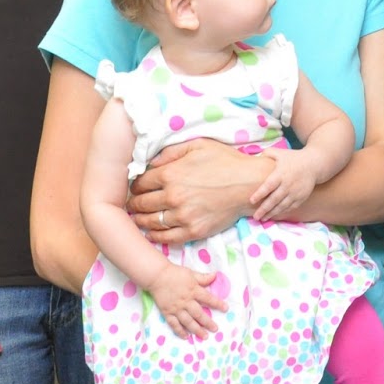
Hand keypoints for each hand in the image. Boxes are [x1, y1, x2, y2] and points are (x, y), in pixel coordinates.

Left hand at [128, 139, 259, 243]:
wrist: (251, 184)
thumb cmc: (226, 161)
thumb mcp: (199, 146)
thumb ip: (171, 152)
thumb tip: (150, 163)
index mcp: (171, 174)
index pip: (140, 183)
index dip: (135, 185)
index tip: (136, 187)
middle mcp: (173, 196)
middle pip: (141, 203)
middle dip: (134, 203)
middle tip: (132, 204)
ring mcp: (183, 216)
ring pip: (150, 222)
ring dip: (140, 220)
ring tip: (138, 218)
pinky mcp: (193, 231)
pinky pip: (166, 237)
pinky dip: (154, 236)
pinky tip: (151, 232)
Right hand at [145, 264, 225, 339]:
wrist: (157, 276)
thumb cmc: (175, 273)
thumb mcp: (191, 273)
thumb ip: (203, 277)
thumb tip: (215, 275)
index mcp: (194, 290)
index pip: (208, 298)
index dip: (218, 304)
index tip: (225, 309)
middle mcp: (186, 301)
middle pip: (199, 314)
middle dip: (208, 322)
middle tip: (215, 329)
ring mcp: (176, 309)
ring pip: (188, 322)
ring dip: (197, 330)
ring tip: (204, 336)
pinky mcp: (167, 312)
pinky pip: (174, 324)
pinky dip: (180, 331)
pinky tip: (186, 337)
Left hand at [249, 148, 318, 222]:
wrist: (314, 164)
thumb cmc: (293, 158)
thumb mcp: (280, 153)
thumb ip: (267, 153)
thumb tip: (254, 157)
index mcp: (281, 174)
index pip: (269, 186)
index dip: (260, 194)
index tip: (251, 200)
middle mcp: (288, 184)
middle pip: (274, 199)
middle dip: (264, 209)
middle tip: (255, 216)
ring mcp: (295, 192)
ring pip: (282, 206)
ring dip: (272, 213)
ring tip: (263, 218)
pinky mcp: (301, 197)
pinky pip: (290, 207)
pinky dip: (282, 212)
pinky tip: (275, 215)